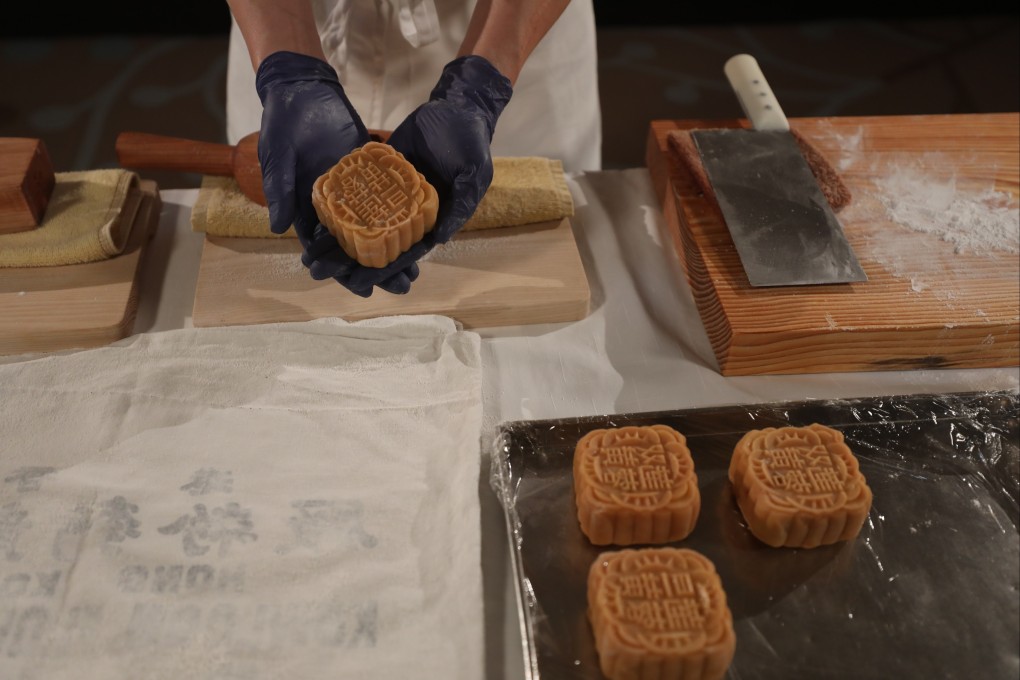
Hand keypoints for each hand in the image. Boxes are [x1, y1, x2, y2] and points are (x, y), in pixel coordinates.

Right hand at [255, 51, 417, 294]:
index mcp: (308, 208)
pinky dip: (403, 214)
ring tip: (416, 268)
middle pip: (357, 245)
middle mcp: (334, 204)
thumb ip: (280, 191)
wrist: (302, 88)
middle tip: (402, 287)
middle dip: (378, 268)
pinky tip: (422, 230)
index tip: (362, 291)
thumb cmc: (281, 123)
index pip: (326, 250)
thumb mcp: (277, 156)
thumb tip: (279, 229)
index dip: (343, 272)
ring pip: (377, 226)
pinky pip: (389, 196)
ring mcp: (354, 188)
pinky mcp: (370, 170)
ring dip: (395, 248)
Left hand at [303, 55, 512, 295]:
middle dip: (348, 259)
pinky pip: (356, 185)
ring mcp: (390, 188)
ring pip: (360, 217)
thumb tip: (439, 241)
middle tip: (318, 272)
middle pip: (374, 241)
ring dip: (337, 236)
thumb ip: (460, 207)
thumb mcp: (475, 175)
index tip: (357, 286)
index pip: (403, 251)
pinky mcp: (378, 167)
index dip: (382, 270)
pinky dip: (338, 199)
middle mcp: (406, 208)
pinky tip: (314, 212)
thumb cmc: (472, 143)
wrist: (457, 106)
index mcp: (429, 219)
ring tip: (310, 252)